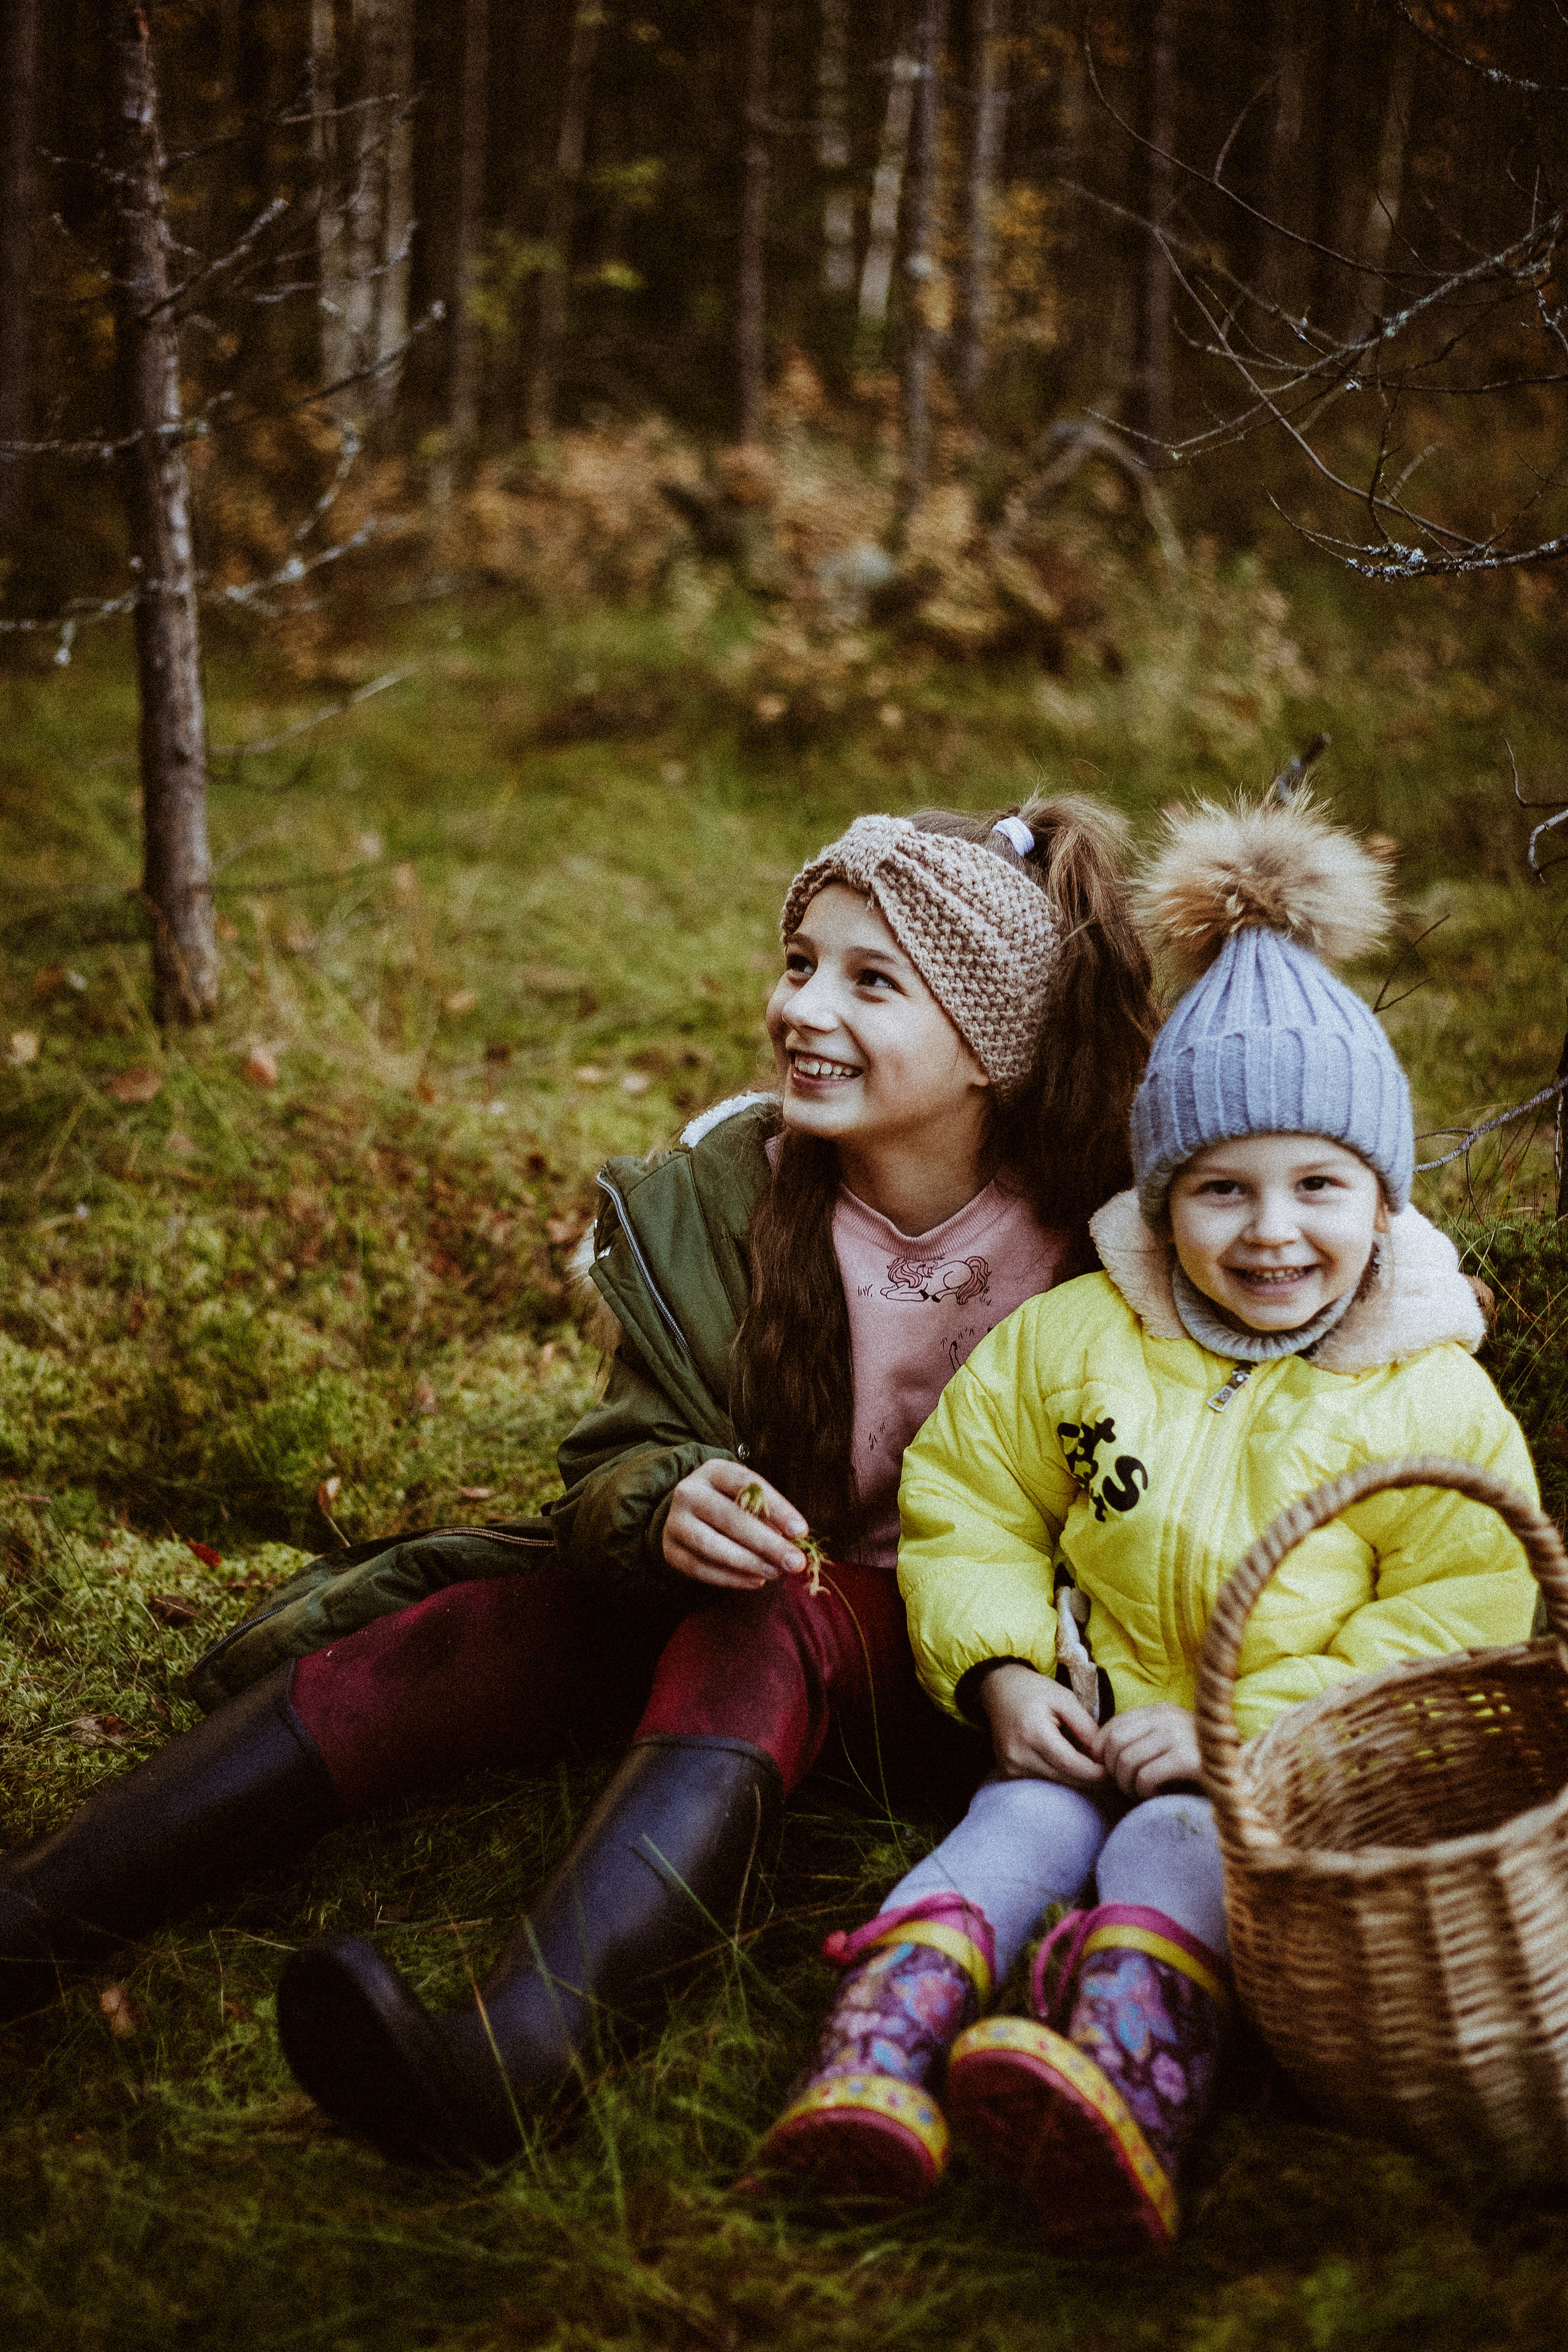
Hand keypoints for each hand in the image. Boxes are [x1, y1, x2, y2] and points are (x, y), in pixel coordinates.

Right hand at [662, 1459, 808, 1589]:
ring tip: (775, 1573)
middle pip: (729, 1518)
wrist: (685, 1513)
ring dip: (748, 1563)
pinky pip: (700, 1568)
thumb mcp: (745, 1496)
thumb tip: (792, 1541)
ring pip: (711, 1545)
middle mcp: (689, 1492)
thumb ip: (767, 1513)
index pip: (747, 1484)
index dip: (776, 1507)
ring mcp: (675, 1522)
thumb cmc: (727, 1503)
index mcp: (713, 1471)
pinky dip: (731, 1578)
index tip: (801, 1531)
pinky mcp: (670, 1550)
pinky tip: (755, 1580)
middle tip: (795, 1562)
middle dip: (767, 1543)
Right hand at [980, 1663, 1105, 1788]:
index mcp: (1034, 1733)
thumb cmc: (1034, 1690)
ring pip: (1056, 1782)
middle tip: (1110, 1771)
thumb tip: (1103, 1754)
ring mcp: (1011, 1767)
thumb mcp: (1065, 1698)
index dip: (1097, 1773)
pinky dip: (1059, 1773)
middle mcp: (1018, 1755)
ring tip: (1088, 1761)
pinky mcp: (1008, 1772)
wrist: (998, 1689)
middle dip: (1090, 1778)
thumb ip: (1085, 1726)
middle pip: (1065, 1778)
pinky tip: (1066, 1760)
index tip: (1114, 1771)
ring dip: (1075, 1776)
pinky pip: (1043, 1780)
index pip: (1072, 1765)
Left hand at [1098, 1703, 1201, 1798]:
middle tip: (1125, 1787)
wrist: (1242, 1776)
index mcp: (1160, 1710)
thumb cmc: (1198, 1764)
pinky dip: (1143, 1792)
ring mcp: (1178, 1735)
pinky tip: (1154, 1796)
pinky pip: (1146, 1776)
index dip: (1101, 1752)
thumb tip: (1097, 1752)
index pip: (1112, 1726)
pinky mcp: (1187, 1759)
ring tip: (1139, 1793)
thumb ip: (1140, 1740)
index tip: (1107, 1771)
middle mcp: (1168, 1717)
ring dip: (1127, 1785)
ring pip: (1126, 1761)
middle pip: (1114, 1743)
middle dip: (1112, 1771)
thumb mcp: (1168, 1742)